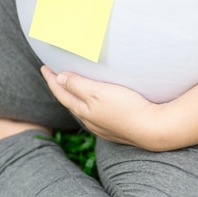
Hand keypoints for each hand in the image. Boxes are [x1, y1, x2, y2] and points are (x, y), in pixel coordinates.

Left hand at [41, 66, 171, 150]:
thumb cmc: (126, 107)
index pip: (61, 93)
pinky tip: (97, 102)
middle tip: (54, 75)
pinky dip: (90, 103)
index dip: (51, 79)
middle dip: (61, 88)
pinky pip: (97, 114)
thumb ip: (77, 85)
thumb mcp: (98, 92)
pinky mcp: (117, 128)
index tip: (43, 67)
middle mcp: (90, 121)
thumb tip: (59, 79)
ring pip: (83, 109)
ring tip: (73, 86)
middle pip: (70, 101)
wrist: (154, 129)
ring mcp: (104, 127)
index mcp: (83, 110)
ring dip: (75, 95)